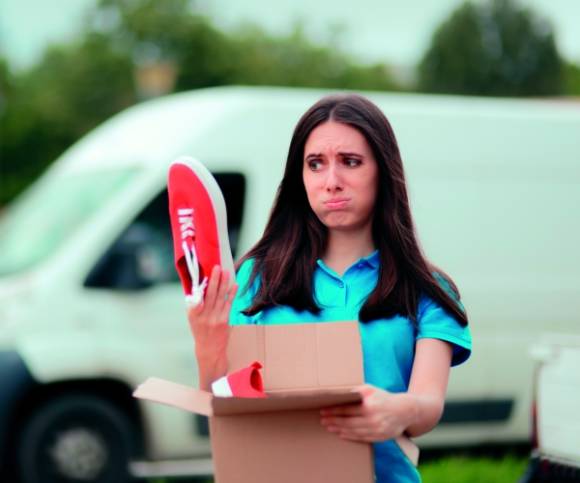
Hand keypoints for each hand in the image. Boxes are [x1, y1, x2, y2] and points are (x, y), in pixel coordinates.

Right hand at [187, 266, 237, 382]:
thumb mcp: (192, 318)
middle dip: (214, 280)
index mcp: (193, 314)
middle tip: (217, 267)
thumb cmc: (200, 330)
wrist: (209, 349)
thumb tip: (198, 286)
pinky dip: (231, 294)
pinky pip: (229, 304)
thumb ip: (195, 304)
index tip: (203, 275)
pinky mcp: (225, 321)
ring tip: (226, 272)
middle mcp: (204, 316)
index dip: (200, 287)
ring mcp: (215, 319)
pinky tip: (234, 285)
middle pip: (210, 294)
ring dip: (224, 283)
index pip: (196, 298)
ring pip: (220, 297)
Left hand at [320, 384, 416, 442]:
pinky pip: (361, 438)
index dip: (334, 411)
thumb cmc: (384, 398)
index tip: (323, 411)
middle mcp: (373, 419)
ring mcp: (376, 430)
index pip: (347, 409)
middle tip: (322, 421)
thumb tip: (340, 393)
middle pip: (348, 422)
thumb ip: (356, 391)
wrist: (404, 411)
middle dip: (333, 421)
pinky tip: (341, 434)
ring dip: (339, 430)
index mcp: (369, 406)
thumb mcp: (371, 389)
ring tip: (329, 427)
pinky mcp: (379, 437)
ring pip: (353, 431)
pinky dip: (349, 436)